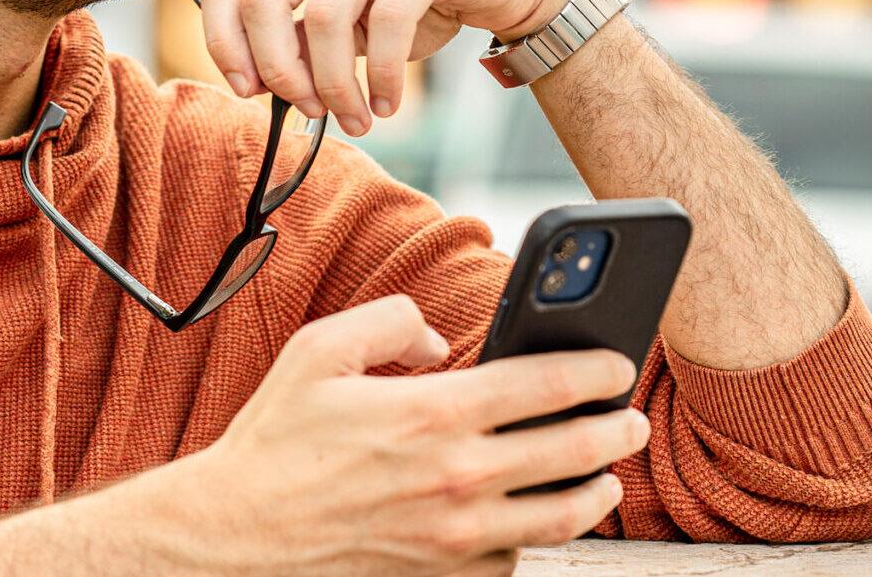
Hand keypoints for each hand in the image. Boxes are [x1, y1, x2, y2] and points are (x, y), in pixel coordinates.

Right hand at [178, 295, 647, 576]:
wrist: (241, 533)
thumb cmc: (277, 441)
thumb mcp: (321, 349)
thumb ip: (391, 321)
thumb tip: (436, 339)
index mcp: (434, 414)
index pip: (545, 386)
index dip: (594, 370)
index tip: (616, 361)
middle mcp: (457, 478)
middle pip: (571, 452)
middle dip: (614, 430)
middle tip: (630, 418)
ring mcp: (457, 536)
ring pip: (559, 517)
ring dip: (596, 491)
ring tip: (607, 474)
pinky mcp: (445, 575)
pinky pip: (514, 556)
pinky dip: (537, 535)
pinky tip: (538, 516)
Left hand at [199, 0, 583, 134]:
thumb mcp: (342, 17)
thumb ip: (295, 37)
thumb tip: (254, 83)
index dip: (222, 43)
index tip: (248, 91)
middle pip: (261, 1)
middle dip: (277, 71)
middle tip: (308, 110)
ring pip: (324, 19)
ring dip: (335, 87)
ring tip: (356, 119)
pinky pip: (388, 23)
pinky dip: (382, 77)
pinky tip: (387, 103)